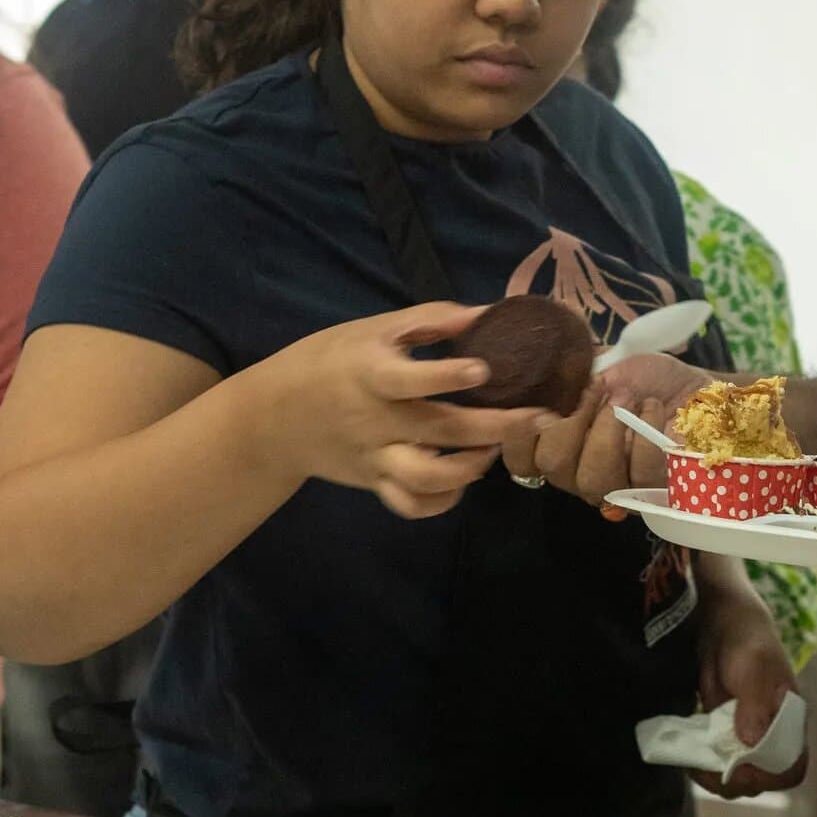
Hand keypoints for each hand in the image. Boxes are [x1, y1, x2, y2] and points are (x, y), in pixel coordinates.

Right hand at [242, 302, 523, 520]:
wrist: (273, 416)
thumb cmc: (330, 359)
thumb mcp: (371, 329)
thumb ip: (430, 319)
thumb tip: (488, 312)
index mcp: (370, 373)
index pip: (408, 379)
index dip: (447, 376)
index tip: (486, 370)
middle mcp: (375, 419)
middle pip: (439, 430)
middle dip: (497, 427)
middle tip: (542, 417)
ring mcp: (375, 456)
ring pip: (426, 477)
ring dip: (470, 467)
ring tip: (493, 449)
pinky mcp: (374, 481)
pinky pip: (410, 504)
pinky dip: (443, 500)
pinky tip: (463, 478)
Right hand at [499, 351, 703, 513]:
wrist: (695, 388)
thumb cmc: (643, 377)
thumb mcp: (602, 364)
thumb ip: (569, 375)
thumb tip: (545, 375)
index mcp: (557, 443)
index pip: (520, 460)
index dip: (518, 436)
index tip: (541, 403)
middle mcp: (579, 471)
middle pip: (553, 467)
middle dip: (572, 421)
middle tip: (598, 389)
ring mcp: (617, 487)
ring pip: (593, 480)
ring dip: (608, 430)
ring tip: (627, 398)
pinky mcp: (655, 492)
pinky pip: (640, 475)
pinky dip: (645, 433)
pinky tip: (652, 409)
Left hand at [693, 572, 806, 796]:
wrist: (721, 625)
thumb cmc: (747, 641)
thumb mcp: (753, 666)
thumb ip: (755, 703)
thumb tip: (752, 741)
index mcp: (790, 722)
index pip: (791, 767)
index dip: (769, 777)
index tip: (740, 768)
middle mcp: (771, 736)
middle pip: (760, 781)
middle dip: (733, 781)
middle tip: (706, 767)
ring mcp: (745, 738)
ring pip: (735, 778)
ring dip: (713, 777)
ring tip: (694, 763)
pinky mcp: (722, 735)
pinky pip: (714, 764)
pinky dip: (700, 767)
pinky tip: (687, 756)